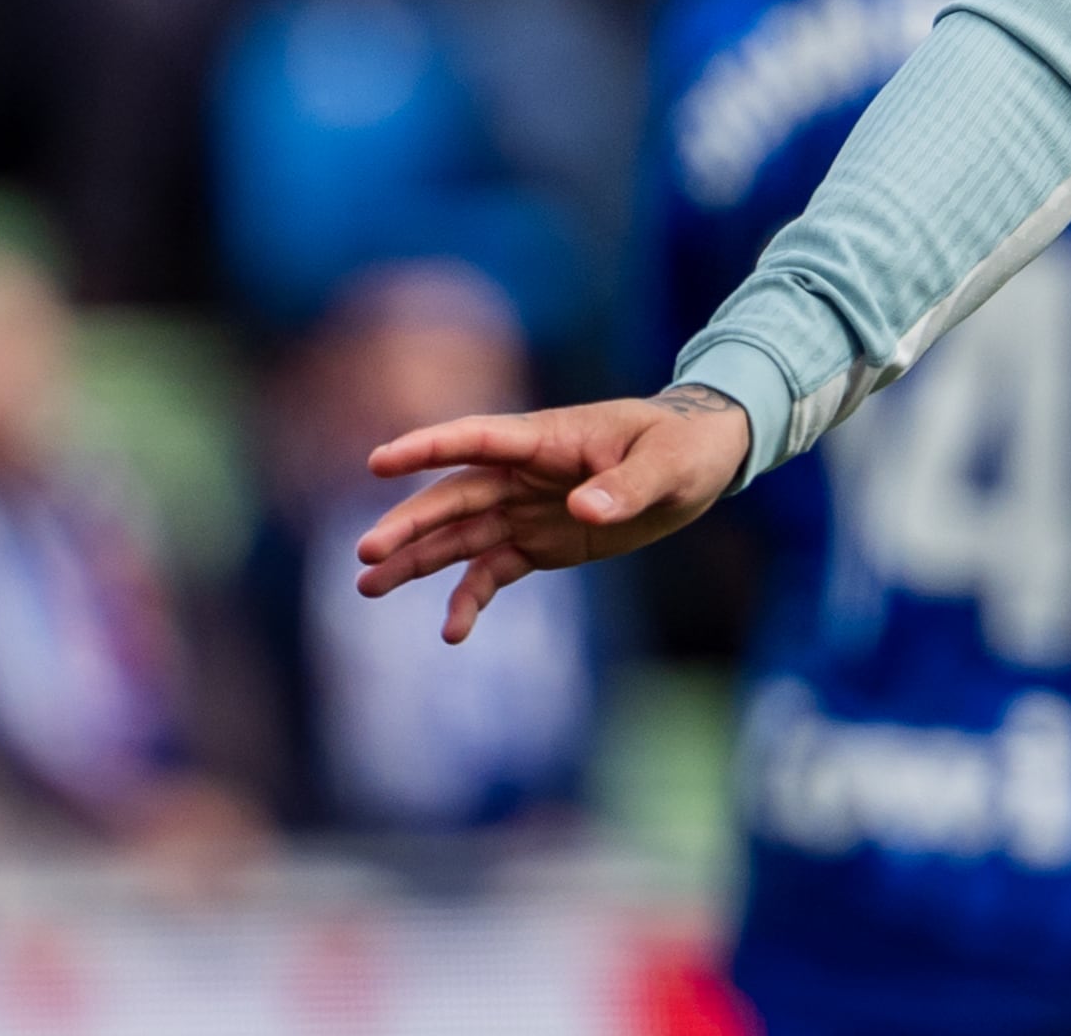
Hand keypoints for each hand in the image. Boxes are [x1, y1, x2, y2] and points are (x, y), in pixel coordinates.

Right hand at [355, 387, 753, 643]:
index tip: (380, 461)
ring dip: (415, 561)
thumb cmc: (685, 446)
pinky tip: (452, 632)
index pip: (479, 439)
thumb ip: (627, 486)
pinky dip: (469, 599)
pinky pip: (492, 572)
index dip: (429, 448)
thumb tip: (583, 510)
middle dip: (410, 523)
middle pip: (454, 496)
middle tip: (366, 553)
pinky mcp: (539, 544)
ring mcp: (527, 510)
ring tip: (368, 588)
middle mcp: (525, 474)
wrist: (703, 462)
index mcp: (548, 439)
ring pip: (459, 536)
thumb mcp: (668, 463)